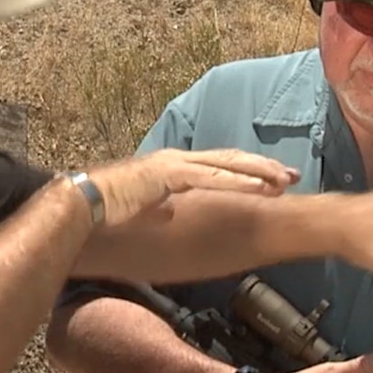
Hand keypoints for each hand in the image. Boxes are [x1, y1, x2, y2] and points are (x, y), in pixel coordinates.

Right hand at [85, 148, 300, 227]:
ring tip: (284, 180)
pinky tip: (258, 188)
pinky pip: (210, 178)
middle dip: (263, 166)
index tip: (272, 180)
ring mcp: (173, 165)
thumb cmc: (106, 211)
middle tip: (291, 175)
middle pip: (230, 159)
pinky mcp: (168, 176)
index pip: (218, 166)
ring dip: (258, 172)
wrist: (80, 206)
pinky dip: (237, 182)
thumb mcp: (141, 210)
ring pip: (226, 165)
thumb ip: (158, 208)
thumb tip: (168, 212)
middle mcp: (177, 160)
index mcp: (173, 168)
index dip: (247, 171)